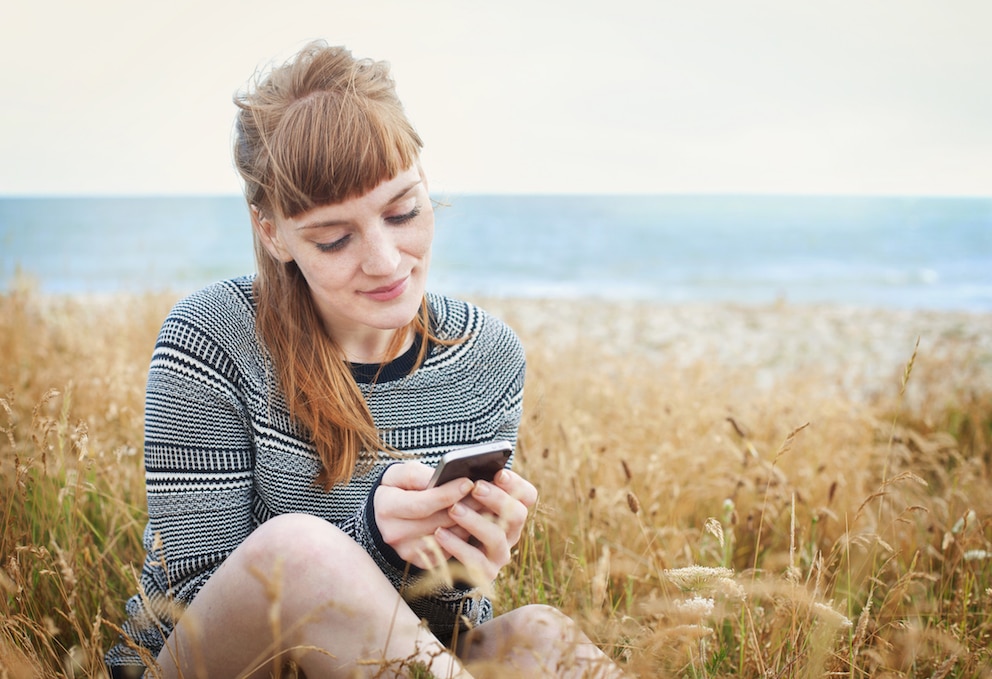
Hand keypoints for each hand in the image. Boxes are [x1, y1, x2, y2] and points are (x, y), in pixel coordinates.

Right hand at [373, 461, 474, 568]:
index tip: (468, 483)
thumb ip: (419, 475)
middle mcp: (395, 534)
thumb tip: (445, 480)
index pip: (422, 504)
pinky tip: (474, 521)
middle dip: (466, 506)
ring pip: (449, 537)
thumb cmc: (397, 488)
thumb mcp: (400, 474)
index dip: (448, 494)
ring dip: (470, 522)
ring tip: (484, 504)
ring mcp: (408, 551)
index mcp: (387, 508)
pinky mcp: (421, 561)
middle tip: (486, 492)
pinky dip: (464, 536)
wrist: (386, 513)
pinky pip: (451, 550)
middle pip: (439, 522)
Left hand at [434, 468, 537, 583]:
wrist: (439, 552)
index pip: (528, 495)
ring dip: (475, 521)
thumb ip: (469, 486)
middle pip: (518, 514)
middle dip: (497, 499)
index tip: (499, 473)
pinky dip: (456, 545)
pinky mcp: (485, 572)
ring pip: (496, 537)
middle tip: (475, 488)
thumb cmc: (453, 513)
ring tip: (453, 509)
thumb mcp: (462, 497)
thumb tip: (464, 473)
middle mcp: (511, 531)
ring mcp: (500, 553)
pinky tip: (440, 533)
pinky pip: (474, 560)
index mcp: (511, 509)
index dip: (516, 484)